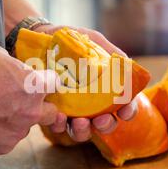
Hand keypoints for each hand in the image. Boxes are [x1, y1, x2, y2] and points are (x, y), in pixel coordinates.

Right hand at [0, 46, 60, 154]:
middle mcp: (33, 111)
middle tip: (24, 102)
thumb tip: (17, 69)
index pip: (55, 84)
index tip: (40, 82)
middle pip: (51, 112)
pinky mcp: (4, 146)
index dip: (46, 82)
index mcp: (35, 87)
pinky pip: (9, 139)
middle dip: (42, 107)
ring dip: (18, 120)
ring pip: (27, 126)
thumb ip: (15, 65)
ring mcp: (19, 131)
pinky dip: (1, 133)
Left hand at [35, 25, 137, 141]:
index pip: (122, 105)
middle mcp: (90, 103)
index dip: (127, 111)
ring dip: (84, 131)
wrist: (39, 37)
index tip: (125, 112)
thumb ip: (112, 53)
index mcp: (105, 88)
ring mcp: (71, 109)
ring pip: (81, 130)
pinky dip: (59, 125)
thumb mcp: (94, 41)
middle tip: (101, 120)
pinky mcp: (51, 110)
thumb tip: (128, 66)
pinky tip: (59, 116)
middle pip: (104, 123)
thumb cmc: (70, 40)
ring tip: (80, 122)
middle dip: (106, 125)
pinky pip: (57, 125)